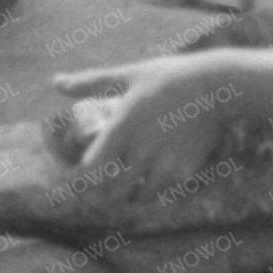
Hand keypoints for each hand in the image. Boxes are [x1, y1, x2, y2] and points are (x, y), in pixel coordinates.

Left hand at [54, 51, 256, 193]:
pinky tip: (153, 183)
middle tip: (100, 194)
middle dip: (103, 194)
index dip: (82, 180)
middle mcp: (140, 150)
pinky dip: (155, 192)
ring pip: (137, 197)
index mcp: (121, 127)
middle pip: (111, 191)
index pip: (91, 170)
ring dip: (129, 196)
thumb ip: (90, 82)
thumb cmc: (168, 76)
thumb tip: (55, 82)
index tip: (79, 182)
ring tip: (127, 190)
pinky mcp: (184, 172)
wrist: (217, 85)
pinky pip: (162, 194)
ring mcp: (163, 164)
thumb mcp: (128, 75)